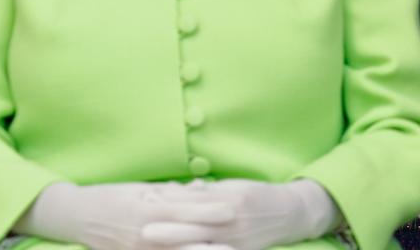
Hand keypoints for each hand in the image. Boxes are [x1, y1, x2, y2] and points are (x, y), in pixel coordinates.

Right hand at [16, 181, 234, 249]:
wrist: (76, 216)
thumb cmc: (109, 197)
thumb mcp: (138, 189)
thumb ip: (168, 192)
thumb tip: (199, 188)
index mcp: (145, 210)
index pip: (183, 209)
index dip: (208, 209)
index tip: (232, 207)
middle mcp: (145, 233)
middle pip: (186, 235)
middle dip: (214, 236)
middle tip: (241, 235)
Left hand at [143, 179, 339, 249]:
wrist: (289, 213)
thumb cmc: (251, 195)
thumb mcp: (229, 188)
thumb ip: (203, 192)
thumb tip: (173, 191)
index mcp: (226, 199)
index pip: (193, 201)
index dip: (169, 201)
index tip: (146, 200)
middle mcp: (232, 221)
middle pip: (196, 227)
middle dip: (170, 230)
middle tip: (144, 231)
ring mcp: (237, 241)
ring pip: (204, 246)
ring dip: (182, 245)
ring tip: (158, 243)